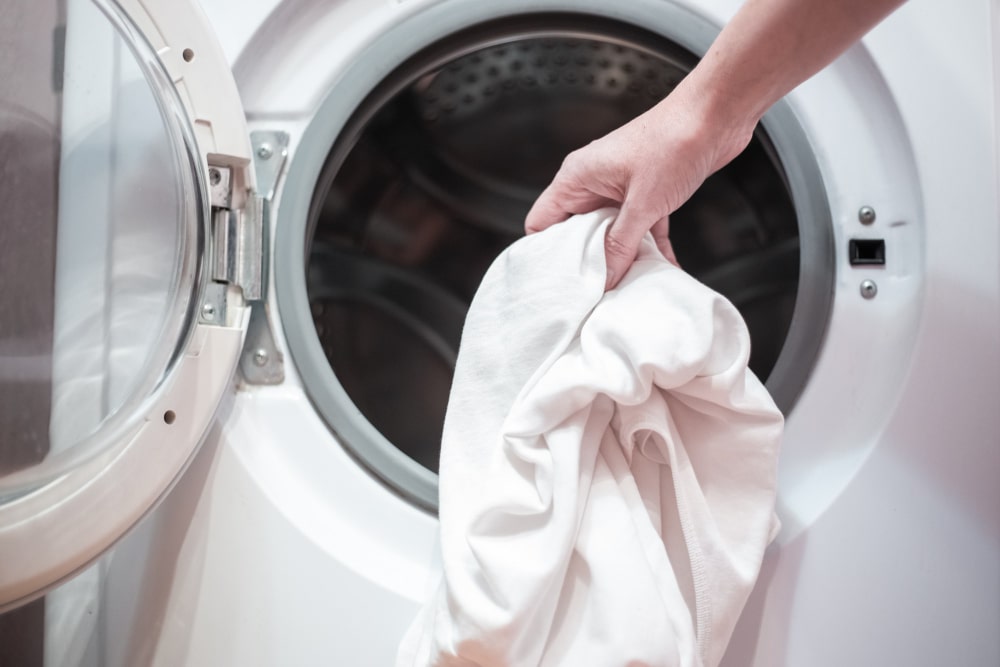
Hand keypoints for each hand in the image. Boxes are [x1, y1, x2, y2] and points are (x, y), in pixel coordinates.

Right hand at [524, 89, 753, 289]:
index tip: (560, 281)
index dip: (546, 253)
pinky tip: (662, 269)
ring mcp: (620, 187)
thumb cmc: (675, 140)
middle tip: (596, 290)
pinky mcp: (647, 192)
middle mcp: (593, 182)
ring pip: (610, 233)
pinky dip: (651, 247)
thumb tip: (605, 277)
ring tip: (628, 285)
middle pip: (577, 233)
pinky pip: (641, 228)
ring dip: (622, 257)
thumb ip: (621, 243)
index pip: (542, 221)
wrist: (717, 116)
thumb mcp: (643, 203)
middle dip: (589, 262)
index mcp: (577, 177)